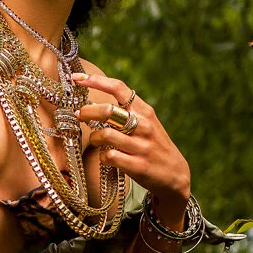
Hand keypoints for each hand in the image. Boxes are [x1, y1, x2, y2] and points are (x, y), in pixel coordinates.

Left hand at [72, 71, 190, 207]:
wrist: (175, 174)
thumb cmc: (153, 146)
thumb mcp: (147, 123)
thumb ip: (127, 112)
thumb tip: (95, 104)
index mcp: (145, 111)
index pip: (118, 88)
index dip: (96, 81)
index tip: (78, 78)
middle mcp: (144, 125)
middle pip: (108, 111)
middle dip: (88, 112)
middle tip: (80, 116)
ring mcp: (141, 146)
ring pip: (105, 135)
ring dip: (94, 137)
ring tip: (95, 140)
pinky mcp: (138, 165)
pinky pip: (109, 157)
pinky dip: (102, 156)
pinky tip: (105, 157)